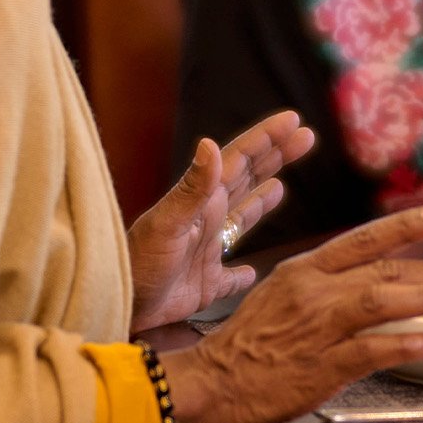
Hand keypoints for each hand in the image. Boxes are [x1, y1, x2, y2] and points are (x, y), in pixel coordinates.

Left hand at [126, 111, 315, 332]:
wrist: (117, 303)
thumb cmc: (138, 263)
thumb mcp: (168, 222)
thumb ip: (193, 187)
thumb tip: (211, 144)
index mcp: (201, 201)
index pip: (240, 161)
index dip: (266, 139)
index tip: (293, 120)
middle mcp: (206, 220)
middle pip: (246, 180)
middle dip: (274, 157)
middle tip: (304, 137)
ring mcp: (206, 252)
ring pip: (240, 220)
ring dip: (261, 202)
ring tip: (280, 186)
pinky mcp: (205, 285)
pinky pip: (230, 276)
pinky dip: (243, 273)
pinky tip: (252, 271)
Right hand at [161, 206, 422, 422]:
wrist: (215, 380)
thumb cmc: (249, 340)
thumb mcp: (281, 292)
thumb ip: (325, 281)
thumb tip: (372, 276)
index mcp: (304, 269)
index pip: (362, 240)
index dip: (404, 227)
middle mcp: (313, 291)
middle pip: (383, 270)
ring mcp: (318, 328)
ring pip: (381, 302)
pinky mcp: (321, 365)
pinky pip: (370, 350)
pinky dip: (404, 345)